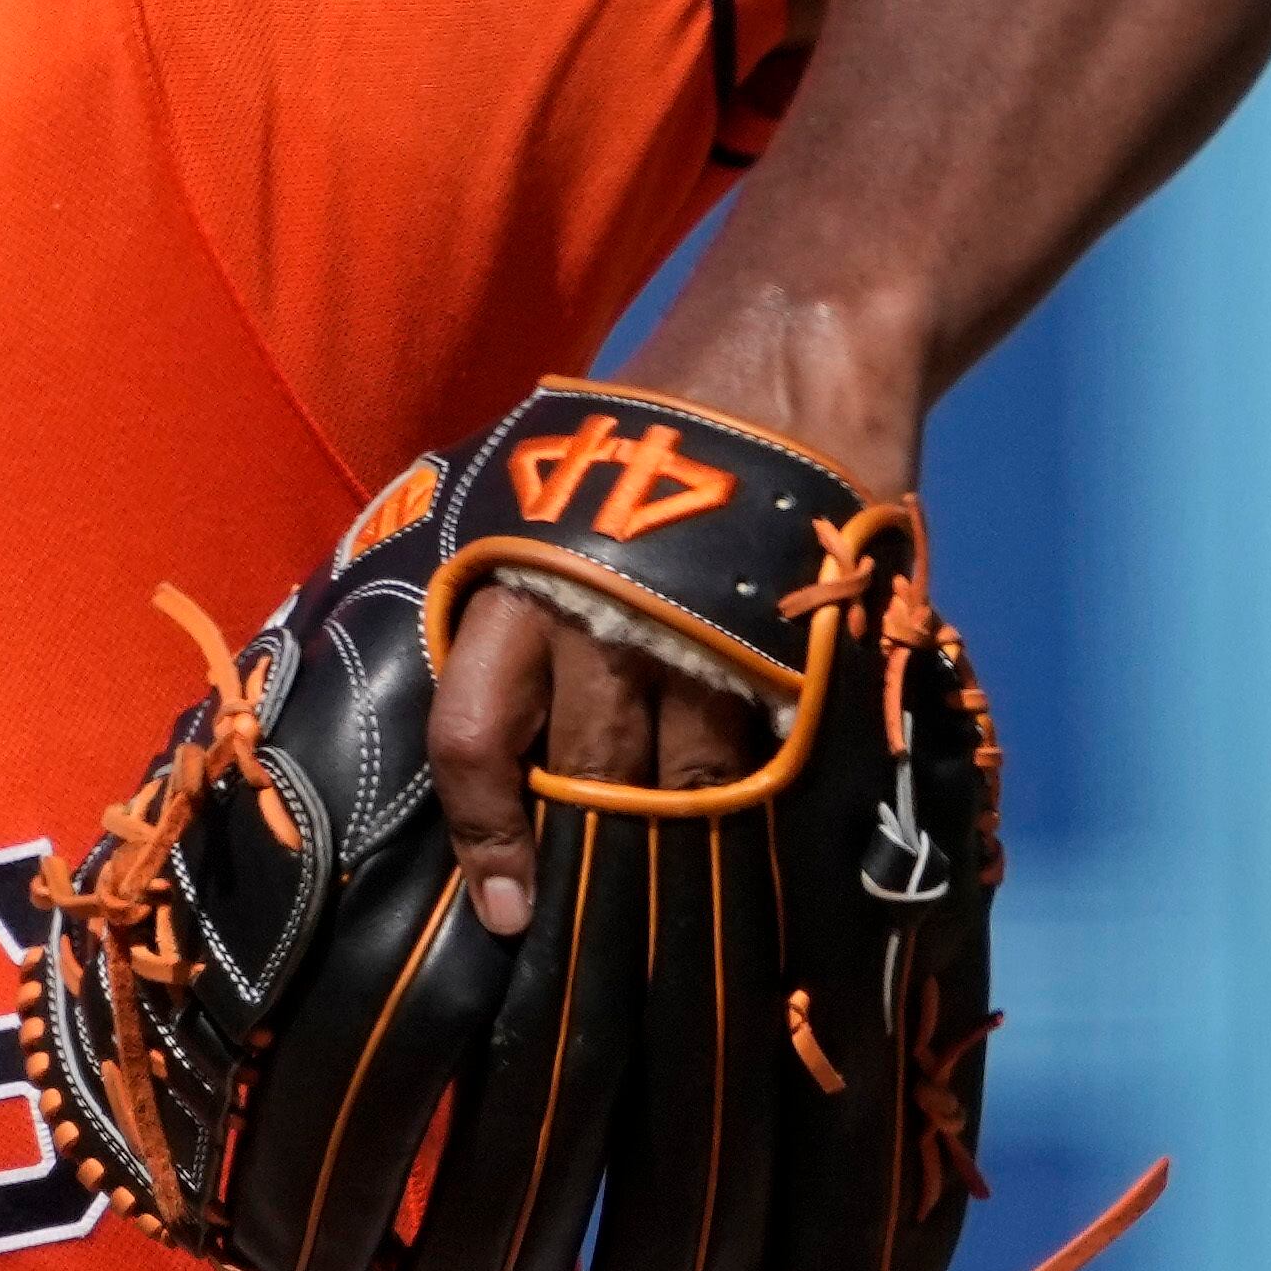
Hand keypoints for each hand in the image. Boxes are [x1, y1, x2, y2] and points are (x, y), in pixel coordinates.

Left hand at [425, 306, 921, 937]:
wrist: (788, 348)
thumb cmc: (647, 427)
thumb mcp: (540, 497)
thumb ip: (509, 599)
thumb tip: (487, 713)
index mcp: (518, 584)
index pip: (476, 736)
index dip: (487, 835)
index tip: (503, 913)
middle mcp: (601, 613)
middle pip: (589, 773)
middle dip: (594, 854)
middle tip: (602, 923)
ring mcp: (706, 631)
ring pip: (689, 778)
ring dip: (687, 834)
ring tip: (691, 889)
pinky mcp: (794, 639)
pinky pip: (777, 750)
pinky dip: (770, 792)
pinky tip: (772, 826)